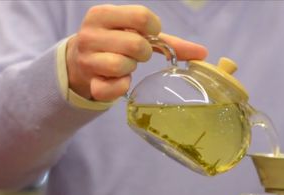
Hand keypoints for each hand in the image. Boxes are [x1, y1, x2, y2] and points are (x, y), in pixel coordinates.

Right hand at [66, 5, 207, 100]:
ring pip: (123, 65)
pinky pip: (113, 89)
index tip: (150, 35)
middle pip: (136, 44)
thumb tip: (203, 53)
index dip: (153, 29)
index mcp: (102, 14)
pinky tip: (120, 81)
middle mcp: (90, 34)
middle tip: (137, 54)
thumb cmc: (114, 43)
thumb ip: (166, 41)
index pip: (141, 16)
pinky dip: (122, 87)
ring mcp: (86, 60)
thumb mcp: (133, 33)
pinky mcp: (90, 83)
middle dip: (144, 52)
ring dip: (131, 68)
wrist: (80, 61)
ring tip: (126, 65)